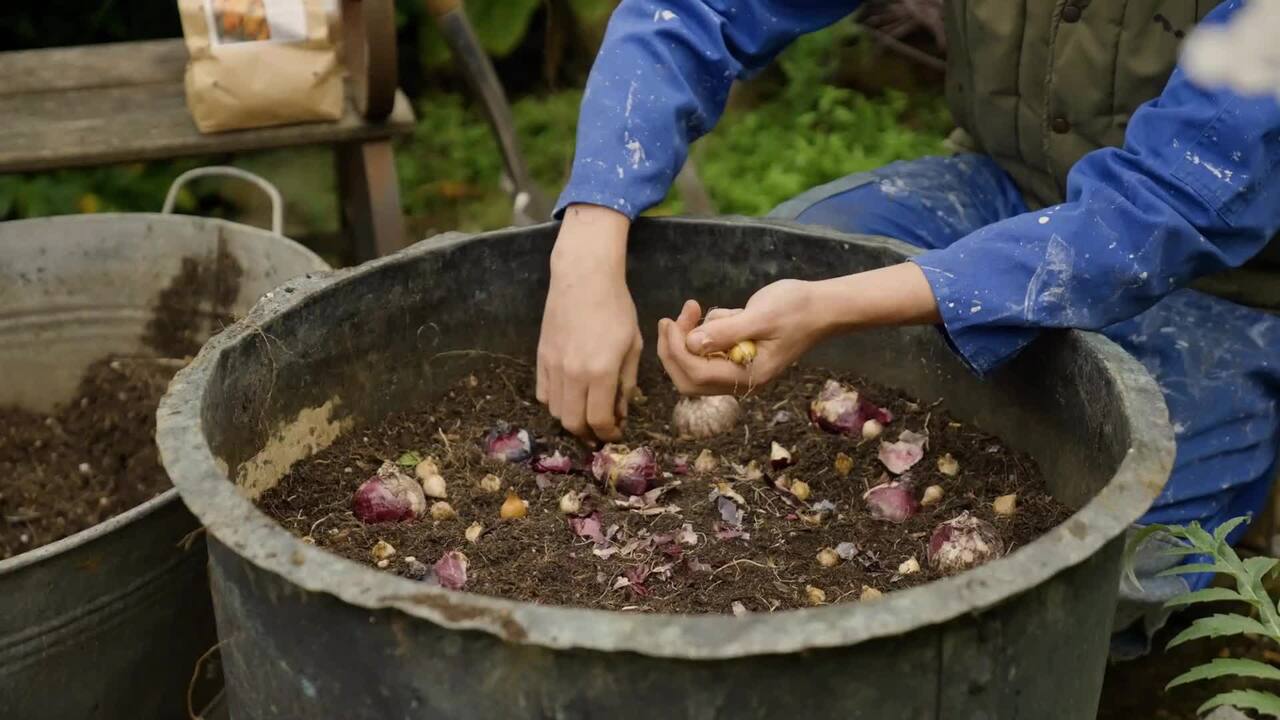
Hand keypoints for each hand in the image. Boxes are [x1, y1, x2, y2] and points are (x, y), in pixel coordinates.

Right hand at [537, 205, 641, 441]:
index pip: (600, 419)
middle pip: (573, 423)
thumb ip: (626, 383)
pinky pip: (543, 394)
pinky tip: (570, 396)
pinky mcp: (540, 358)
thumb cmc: (616, 308)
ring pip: (556, 412)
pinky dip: (556, 403)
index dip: (609, 434)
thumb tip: (621, 412)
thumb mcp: (633, 346)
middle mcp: (573, 374)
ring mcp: (553, 367)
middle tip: (600, 430)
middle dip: (589, 433)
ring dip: (572, 418)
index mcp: (600, 372)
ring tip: (587, 413)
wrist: (584, 278)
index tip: (617, 433)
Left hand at [655, 264, 941, 395]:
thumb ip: (726, 331)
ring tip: (698, 307)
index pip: (696, 374)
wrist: (823, 305)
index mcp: (747, 376)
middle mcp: (740, 378)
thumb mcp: (761, 316)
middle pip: (689, 376)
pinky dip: (706, 329)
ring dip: (690, 335)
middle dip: (675, 348)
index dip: (676, 351)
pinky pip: (710, 347)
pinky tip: (728, 312)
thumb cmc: (797, 309)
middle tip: (675, 317)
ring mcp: (738, 366)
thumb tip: (692, 343)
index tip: (668, 322)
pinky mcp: (738, 352)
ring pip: (696, 361)